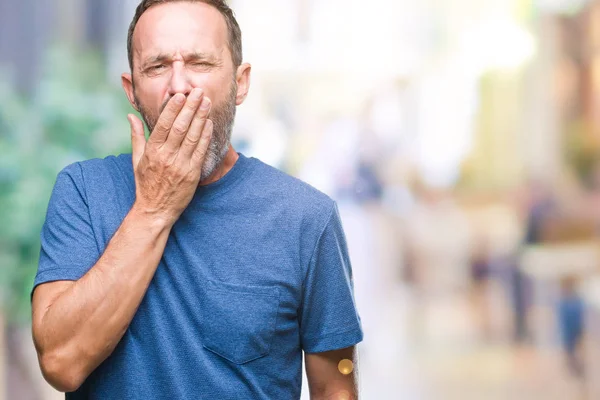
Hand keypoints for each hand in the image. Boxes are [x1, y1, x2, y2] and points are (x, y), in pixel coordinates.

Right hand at [127, 88, 212, 226]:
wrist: (155, 210)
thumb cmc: (146, 184)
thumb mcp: (136, 160)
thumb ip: (136, 136)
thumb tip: (130, 116)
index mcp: (152, 152)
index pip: (163, 125)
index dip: (173, 109)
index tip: (181, 95)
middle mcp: (166, 157)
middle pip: (180, 127)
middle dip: (191, 108)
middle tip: (199, 92)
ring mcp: (180, 166)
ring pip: (192, 137)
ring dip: (201, 118)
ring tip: (207, 102)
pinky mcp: (192, 174)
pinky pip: (200, 151)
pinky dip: (205, 136)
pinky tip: (209, 123)